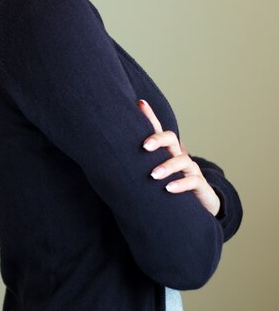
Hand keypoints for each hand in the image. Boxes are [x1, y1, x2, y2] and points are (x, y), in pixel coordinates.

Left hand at [137, 99, 220, 216]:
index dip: (150, 116)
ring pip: (182, 160)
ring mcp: (190, 169)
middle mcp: (179, 155)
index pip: (158, 130)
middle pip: (171, 139)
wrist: (197, 206)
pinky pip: (192, 181)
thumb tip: (110, 157)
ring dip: (167, 166)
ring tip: (153, 175)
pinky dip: (181, 184)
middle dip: (158, 139)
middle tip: (145, 146)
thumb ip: (138, 166)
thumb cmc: (167, 187)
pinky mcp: (199, 184)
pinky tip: (169, 188)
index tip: (140, 103)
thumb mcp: (153, 174)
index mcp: (167, 151)